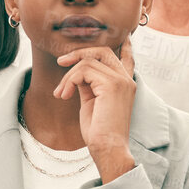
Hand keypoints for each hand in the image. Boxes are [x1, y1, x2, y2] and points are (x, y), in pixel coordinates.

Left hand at [56, 42, 136, 182]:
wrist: (108, 149)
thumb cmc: (99, 132)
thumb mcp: (92, 102)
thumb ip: (89, 84)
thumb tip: (76, 72)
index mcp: (124, 85)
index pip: (127, 59)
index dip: (125, 47)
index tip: (126, 38)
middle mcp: (126, 80)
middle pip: (102, 51)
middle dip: (79, 53)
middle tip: (61, 62)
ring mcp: (120, 81)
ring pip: (88, 60)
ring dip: (68, 75)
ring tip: (61, 93)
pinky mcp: (111, 85)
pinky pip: (84, 70)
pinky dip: (69, 81)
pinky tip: (65, 96)